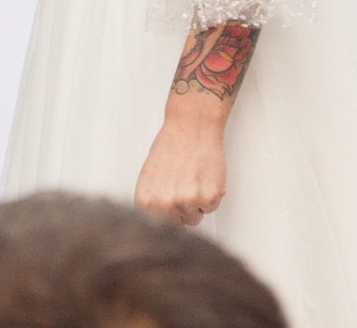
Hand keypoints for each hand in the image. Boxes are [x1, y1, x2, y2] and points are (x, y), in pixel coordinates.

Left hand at [135, 106, 227, 226]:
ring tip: (191, 179)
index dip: (164, 218)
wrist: (190, 128)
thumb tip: (154, 222)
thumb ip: (151, 203)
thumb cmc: (170, 147)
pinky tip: (202, 177)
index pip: (155, 229)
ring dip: (196, 204)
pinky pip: (211, 208)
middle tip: (180, 187)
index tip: (168, 211)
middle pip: (176, 226)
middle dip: (180, 212)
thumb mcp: (148, 178)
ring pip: (194, 218)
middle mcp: (165, 204)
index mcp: (146, 201)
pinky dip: (210, 195)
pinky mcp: (209, 198)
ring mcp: (187, 202)